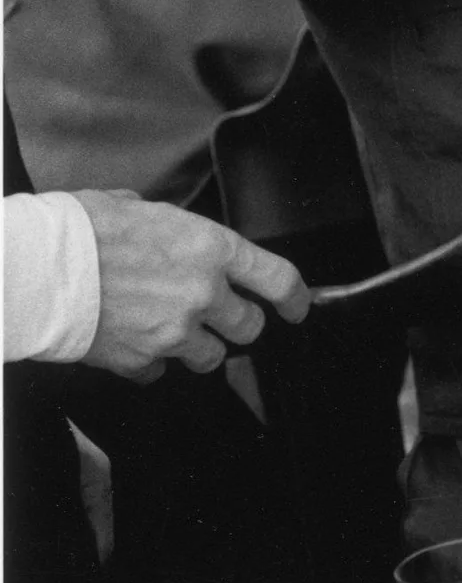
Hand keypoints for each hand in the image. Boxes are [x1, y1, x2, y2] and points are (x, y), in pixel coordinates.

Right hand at [73, 192, 306, 379]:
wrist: (42, 269)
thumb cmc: (85, 231)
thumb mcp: (144, 210)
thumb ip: (172, 230)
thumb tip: (165, 233)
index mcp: (211, 249)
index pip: (277, 278)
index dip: (296, 297)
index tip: (298, 308)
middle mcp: (203, 294)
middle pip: (249, 327)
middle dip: (240, 325)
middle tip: (224, 320)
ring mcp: (173, 332)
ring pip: (211, 357)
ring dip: (199, 348)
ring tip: (174, 332)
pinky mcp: (140, 361)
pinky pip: (160, 373)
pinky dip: (152, 363)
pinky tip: (135, 343)